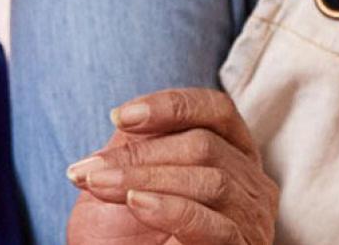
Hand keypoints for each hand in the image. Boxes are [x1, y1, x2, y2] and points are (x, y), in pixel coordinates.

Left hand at [65, 88, 277, 244]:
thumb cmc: (126, 233)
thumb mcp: (128, 177)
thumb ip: (138, 143)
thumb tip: (127, 117)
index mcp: (230, 154)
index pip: (217, 111)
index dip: (171, 106)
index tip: (119, 117)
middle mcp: (250, 184)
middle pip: (205, 145)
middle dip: (139, 155)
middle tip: (87, 171)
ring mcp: (251, 221)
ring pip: (211, 181)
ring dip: (144, 179)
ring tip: (99, 187)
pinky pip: (216, 225)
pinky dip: (172, 209)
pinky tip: (136, 203)